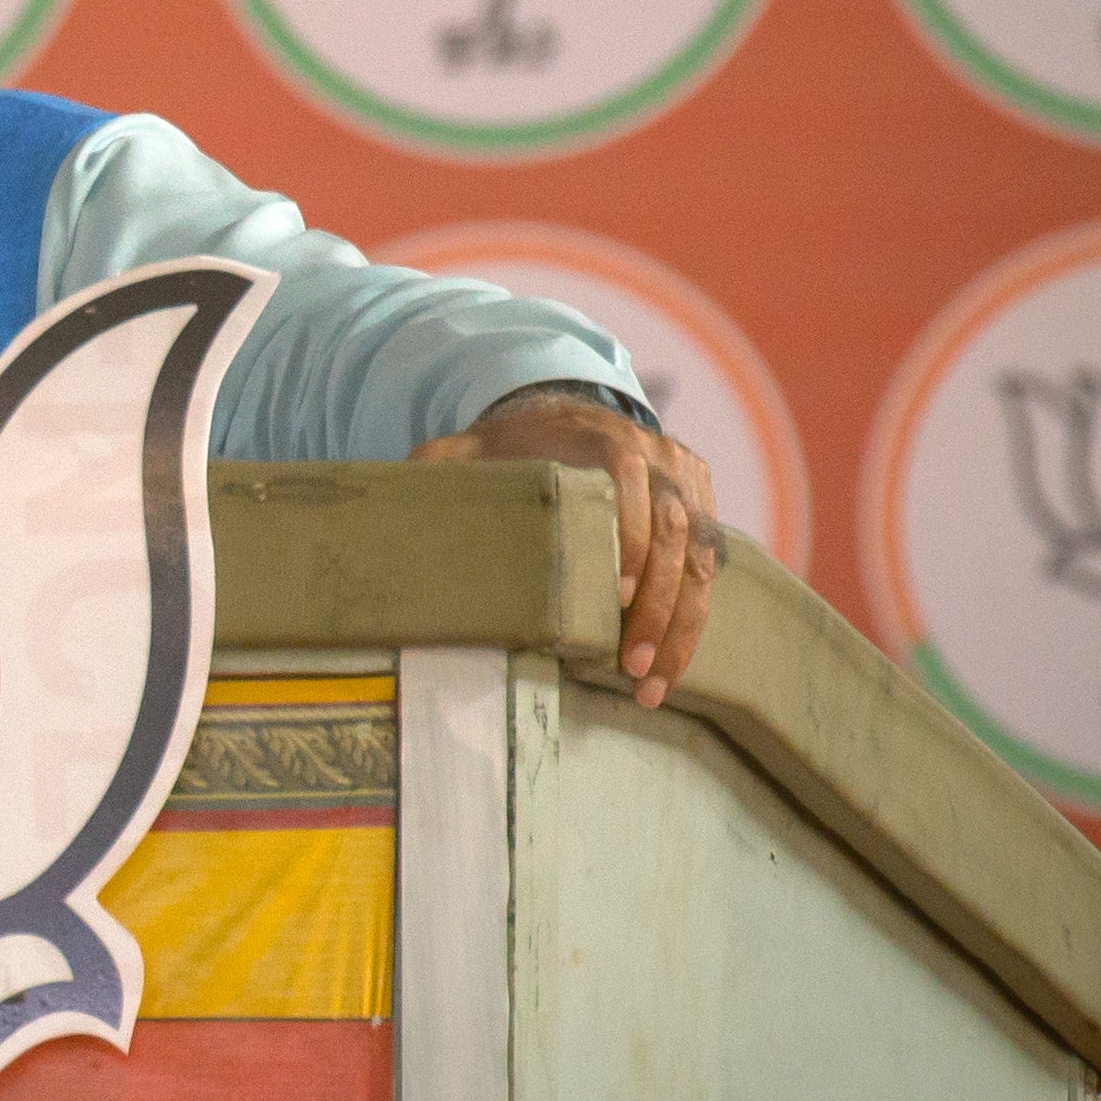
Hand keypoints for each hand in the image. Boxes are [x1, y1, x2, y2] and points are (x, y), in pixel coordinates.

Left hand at [407, 388, 722, 706]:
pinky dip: (692, 622)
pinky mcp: (704, 508)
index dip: (627, 537)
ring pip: (701, 561)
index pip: (627, 482)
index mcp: (604, 438)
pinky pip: (711, 571)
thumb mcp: (471, 449)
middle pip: (674, 532)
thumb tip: (389, 497)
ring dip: (680, 628)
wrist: (570, 416)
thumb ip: (438, 467)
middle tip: (630, 664)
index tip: (613, 595)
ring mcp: (689, 484)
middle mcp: (659, 457)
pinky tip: (669, 669)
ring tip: (651, 685)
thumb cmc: (513, 446)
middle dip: (657, 605)